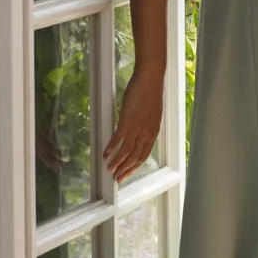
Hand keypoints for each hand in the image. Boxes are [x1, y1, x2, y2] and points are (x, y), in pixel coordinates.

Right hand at [103, 69, 163, 183]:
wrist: (150, 80)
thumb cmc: (150, 93)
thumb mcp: (152, 114)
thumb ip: (146, 126)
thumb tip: (139, 134)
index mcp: (153, 133)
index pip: (143, 156)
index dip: (134, 167)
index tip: (126, 174)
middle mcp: (146, 134)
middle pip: (135, 158)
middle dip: (125, 170)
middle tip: (117, 178)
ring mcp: (137, 128)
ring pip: (126, 153)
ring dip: (116, 163)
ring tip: (109, 169)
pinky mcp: (127, 121)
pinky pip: (118, 140)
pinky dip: (110, 149)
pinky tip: (105, 154)